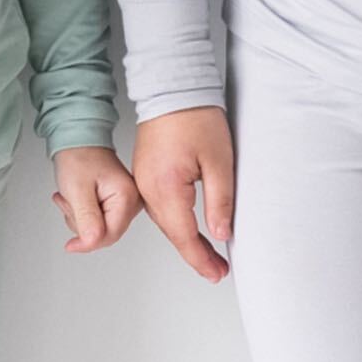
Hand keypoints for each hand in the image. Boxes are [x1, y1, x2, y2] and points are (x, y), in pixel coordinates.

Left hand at [51, 145, 141, 252]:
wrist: (78, 141)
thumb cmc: (78, 157)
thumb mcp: (78, 190)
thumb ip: (87, 218)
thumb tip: (92, 242)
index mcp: (127, 197)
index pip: (110, 235)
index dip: (88, 242)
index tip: (70, 244)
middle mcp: (132, 201)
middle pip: (105, 234)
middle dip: (82, 224)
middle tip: (70, 203)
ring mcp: (125, 203)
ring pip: (99, 229)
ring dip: (79, 217)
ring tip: (72, 197)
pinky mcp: (117, 203)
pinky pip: (97, 221)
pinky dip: (81, 213)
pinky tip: (76, 199)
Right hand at [132, 106, 235, 280]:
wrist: (172, 88)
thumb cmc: (196, 117)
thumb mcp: (219, 162)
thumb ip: (220, 202)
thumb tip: (220, 234)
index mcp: (165, 187)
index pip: (184, 235)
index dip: (201, 259)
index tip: (217, 273)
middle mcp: (147, 188)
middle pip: (171, 233)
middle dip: (195, 254)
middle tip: (217, 270)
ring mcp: (142, 181)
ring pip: (163, 222)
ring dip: (184, 240)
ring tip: (207, 254)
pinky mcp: (144, 174)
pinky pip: (158, 207)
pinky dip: (174, 222)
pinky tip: (187, 228)